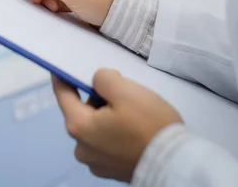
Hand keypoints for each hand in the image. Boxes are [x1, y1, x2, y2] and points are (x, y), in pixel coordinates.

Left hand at [52, 70, 183, 181]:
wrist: (174, 163)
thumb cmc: (148, 124)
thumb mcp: (125, 90)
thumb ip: (103, 78)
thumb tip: (98, 82)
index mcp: (79, 126)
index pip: (63, 94)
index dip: (63, 77)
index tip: (62, 66)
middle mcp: (81, 148)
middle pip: (82, 111)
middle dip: (97, 98)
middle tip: (122, 92)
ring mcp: (95, 163)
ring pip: (95, 127)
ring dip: (107, 117)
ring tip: (132, 114)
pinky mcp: (111, 170)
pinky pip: (106, 143)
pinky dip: (114, 134)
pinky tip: (134, 132)